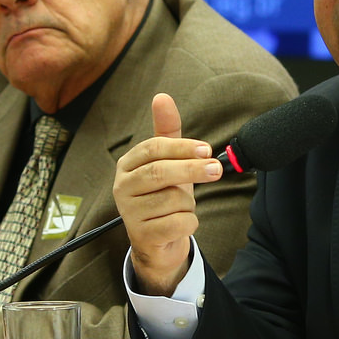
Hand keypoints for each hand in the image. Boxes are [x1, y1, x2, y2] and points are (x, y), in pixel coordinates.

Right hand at [113, 93, 223, 295]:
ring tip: (182, 206)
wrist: (158, 242)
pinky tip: (180, 223)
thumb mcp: (168, 162)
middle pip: (160, 172)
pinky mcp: (141, 236)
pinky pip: (177, 223)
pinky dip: (188, 222)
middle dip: (192, 169)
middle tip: (216, 170)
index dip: (182, 147)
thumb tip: (162, 96)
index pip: (153, 148)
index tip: (207, 149)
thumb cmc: (163, 196)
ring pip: (172, 200)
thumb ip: (166, 132)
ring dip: (188, 203)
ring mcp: (129, 213)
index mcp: (127, 165)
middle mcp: (121, 187)